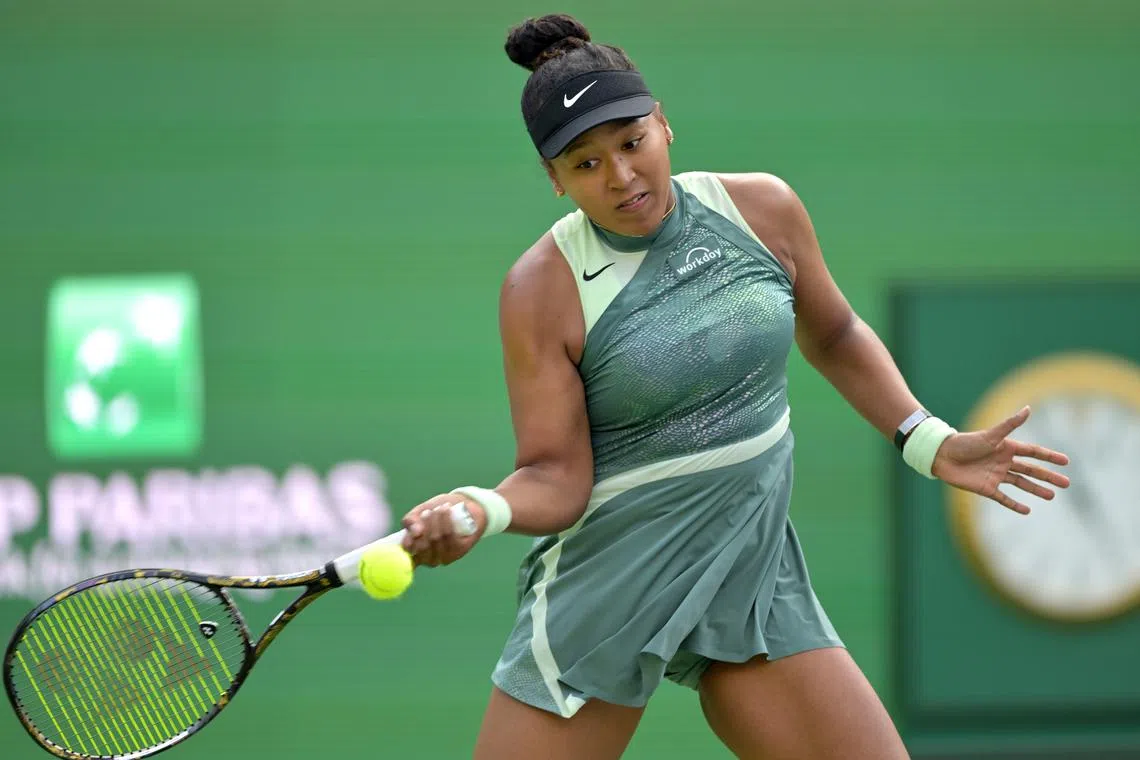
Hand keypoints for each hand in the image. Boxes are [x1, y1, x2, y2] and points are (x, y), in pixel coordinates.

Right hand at [400, 494, 486, 566]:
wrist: (464, 507)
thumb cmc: (436, 512)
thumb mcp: (419, 513)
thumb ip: (411, 520)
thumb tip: (414, 531)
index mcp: (416, 555)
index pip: (408, 560)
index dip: (407, 547)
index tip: (410, 534)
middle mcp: (429, 560)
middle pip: (422, 546)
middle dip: (424, 526)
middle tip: (426, 512)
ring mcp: (445, 557)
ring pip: (436, 539)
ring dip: (436, 521)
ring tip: (438, 508)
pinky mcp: (460, 551)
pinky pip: (450, 535)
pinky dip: (446, 520)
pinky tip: (446, 510)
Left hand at [932, 405, 1069, 514]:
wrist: (941, 456)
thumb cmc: (964, 443)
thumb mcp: (990, 435)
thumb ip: (1010, 425)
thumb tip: (1028, 409)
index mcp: (1006, 448)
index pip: (1033, 453)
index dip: (1049, 456)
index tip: (1066, 461)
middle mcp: (1004, 462)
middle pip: (1031, 470)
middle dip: (1048, 477)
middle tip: (1067, 484)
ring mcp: (996, 476)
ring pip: (1021, 484)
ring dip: (1036, 490)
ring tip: (1052, 496)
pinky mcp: (986, 488)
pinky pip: (1003, 498)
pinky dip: (1014, 504)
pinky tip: (1027, 510)